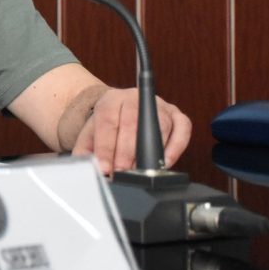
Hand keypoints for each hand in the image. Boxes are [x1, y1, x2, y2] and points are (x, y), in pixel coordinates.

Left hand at [71, 87, 190, 175]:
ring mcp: (159, 105)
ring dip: (150, 152)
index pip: (108, 121)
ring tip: (140, 171)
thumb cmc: (108, 126)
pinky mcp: (177, 115)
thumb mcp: (90, 134)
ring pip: (159, 125)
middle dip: (126, 152)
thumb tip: (87, 165)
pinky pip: (183, 129)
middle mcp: (136, 98)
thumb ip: (86, 150)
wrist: (121, 112)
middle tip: (122, 171)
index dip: (106, 147)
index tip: (104, 167)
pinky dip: (175, 148)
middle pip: (133, 122)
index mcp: (111, 99)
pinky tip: (165, 163)